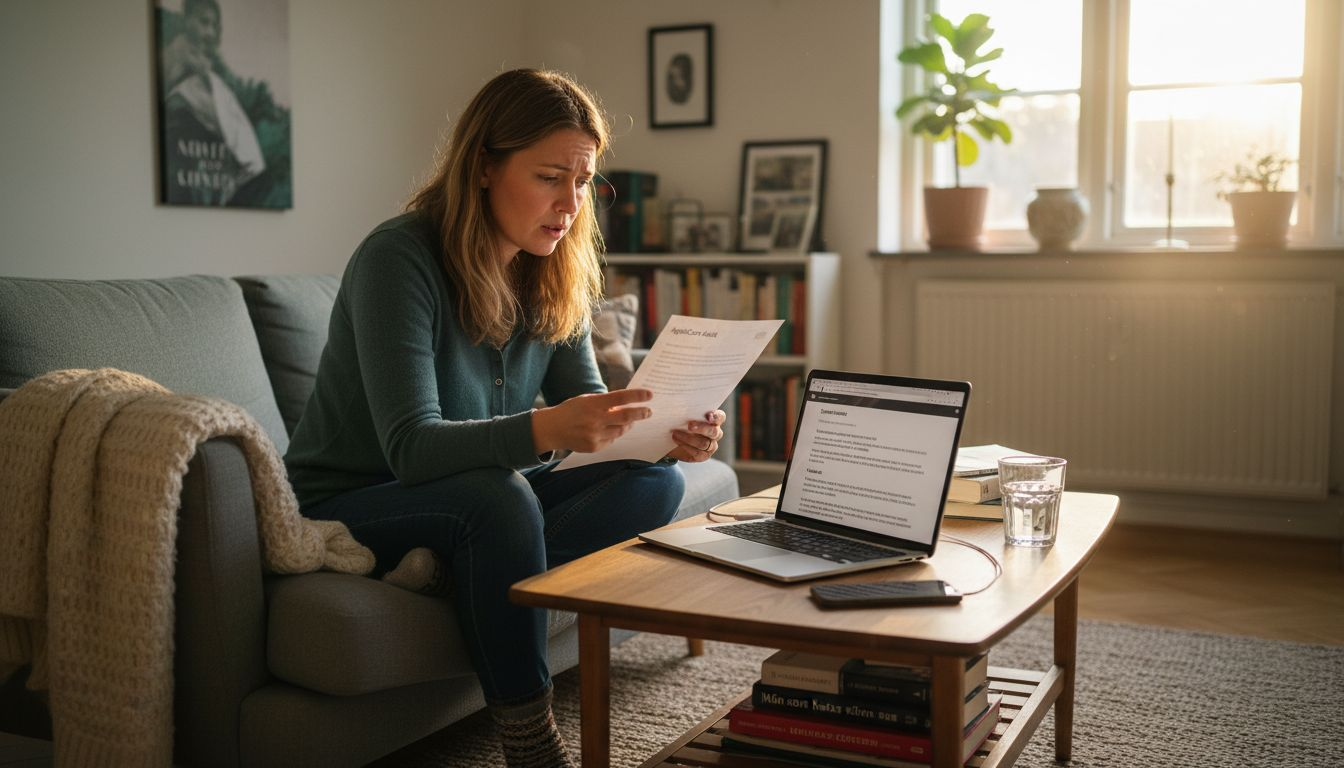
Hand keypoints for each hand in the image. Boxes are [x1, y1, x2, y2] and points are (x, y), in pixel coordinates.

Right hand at [532, 388, 652, 453]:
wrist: (552, 429)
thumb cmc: (572, 411)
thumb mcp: (586, 400)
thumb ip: (605, 402)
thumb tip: (627, 403)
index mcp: (593, 404)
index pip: (620, 398)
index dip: (637, 396)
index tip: (650, 395)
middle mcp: (595, 420)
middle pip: (625, 417)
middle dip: (640, 414)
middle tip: (649, 412)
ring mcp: (595, 435)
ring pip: (621, 430)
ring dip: (628, 425)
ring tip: (630, 420)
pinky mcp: (594, 447)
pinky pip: (612, 440)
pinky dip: (614, 434)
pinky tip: (609, 429)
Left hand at [666, 409, 725, 462]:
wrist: (670, 440)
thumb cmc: (677, 422)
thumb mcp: (679, 413)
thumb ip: (682, 407)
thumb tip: (673, 398)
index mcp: (713, 419)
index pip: (720, 417)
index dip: (716, 416)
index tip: (708, 415)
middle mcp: (715, 432)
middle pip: (714, 431)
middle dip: (702, 428)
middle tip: (689, 425)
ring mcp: (711, 445)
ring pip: (705, 443)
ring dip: (689, 438)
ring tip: (675, 434)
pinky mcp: (703, 455)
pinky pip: (699, 453)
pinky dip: (687, 447)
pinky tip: (677, 442)